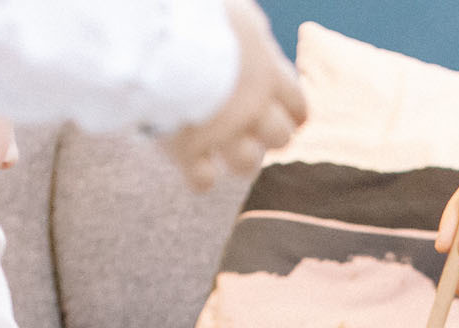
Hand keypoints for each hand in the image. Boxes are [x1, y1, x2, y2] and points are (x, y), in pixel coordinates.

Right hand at [161, 0, 306, 189]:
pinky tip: (197, 171)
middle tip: (253, 130)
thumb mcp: (237, 15)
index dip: (293, 112)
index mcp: (268, 74)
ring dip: (241, 159)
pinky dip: (200, 178)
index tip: (290, 117)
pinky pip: (202, 180)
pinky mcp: (188, 150)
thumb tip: (256, 34)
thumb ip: (251, 33)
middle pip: (280, 138)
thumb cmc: (197, 14)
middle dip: (269, 136)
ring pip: (247, 163)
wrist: (161, 36)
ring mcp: (222, 133)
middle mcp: (253, 109)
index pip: (297, 104)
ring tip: (227, 150)